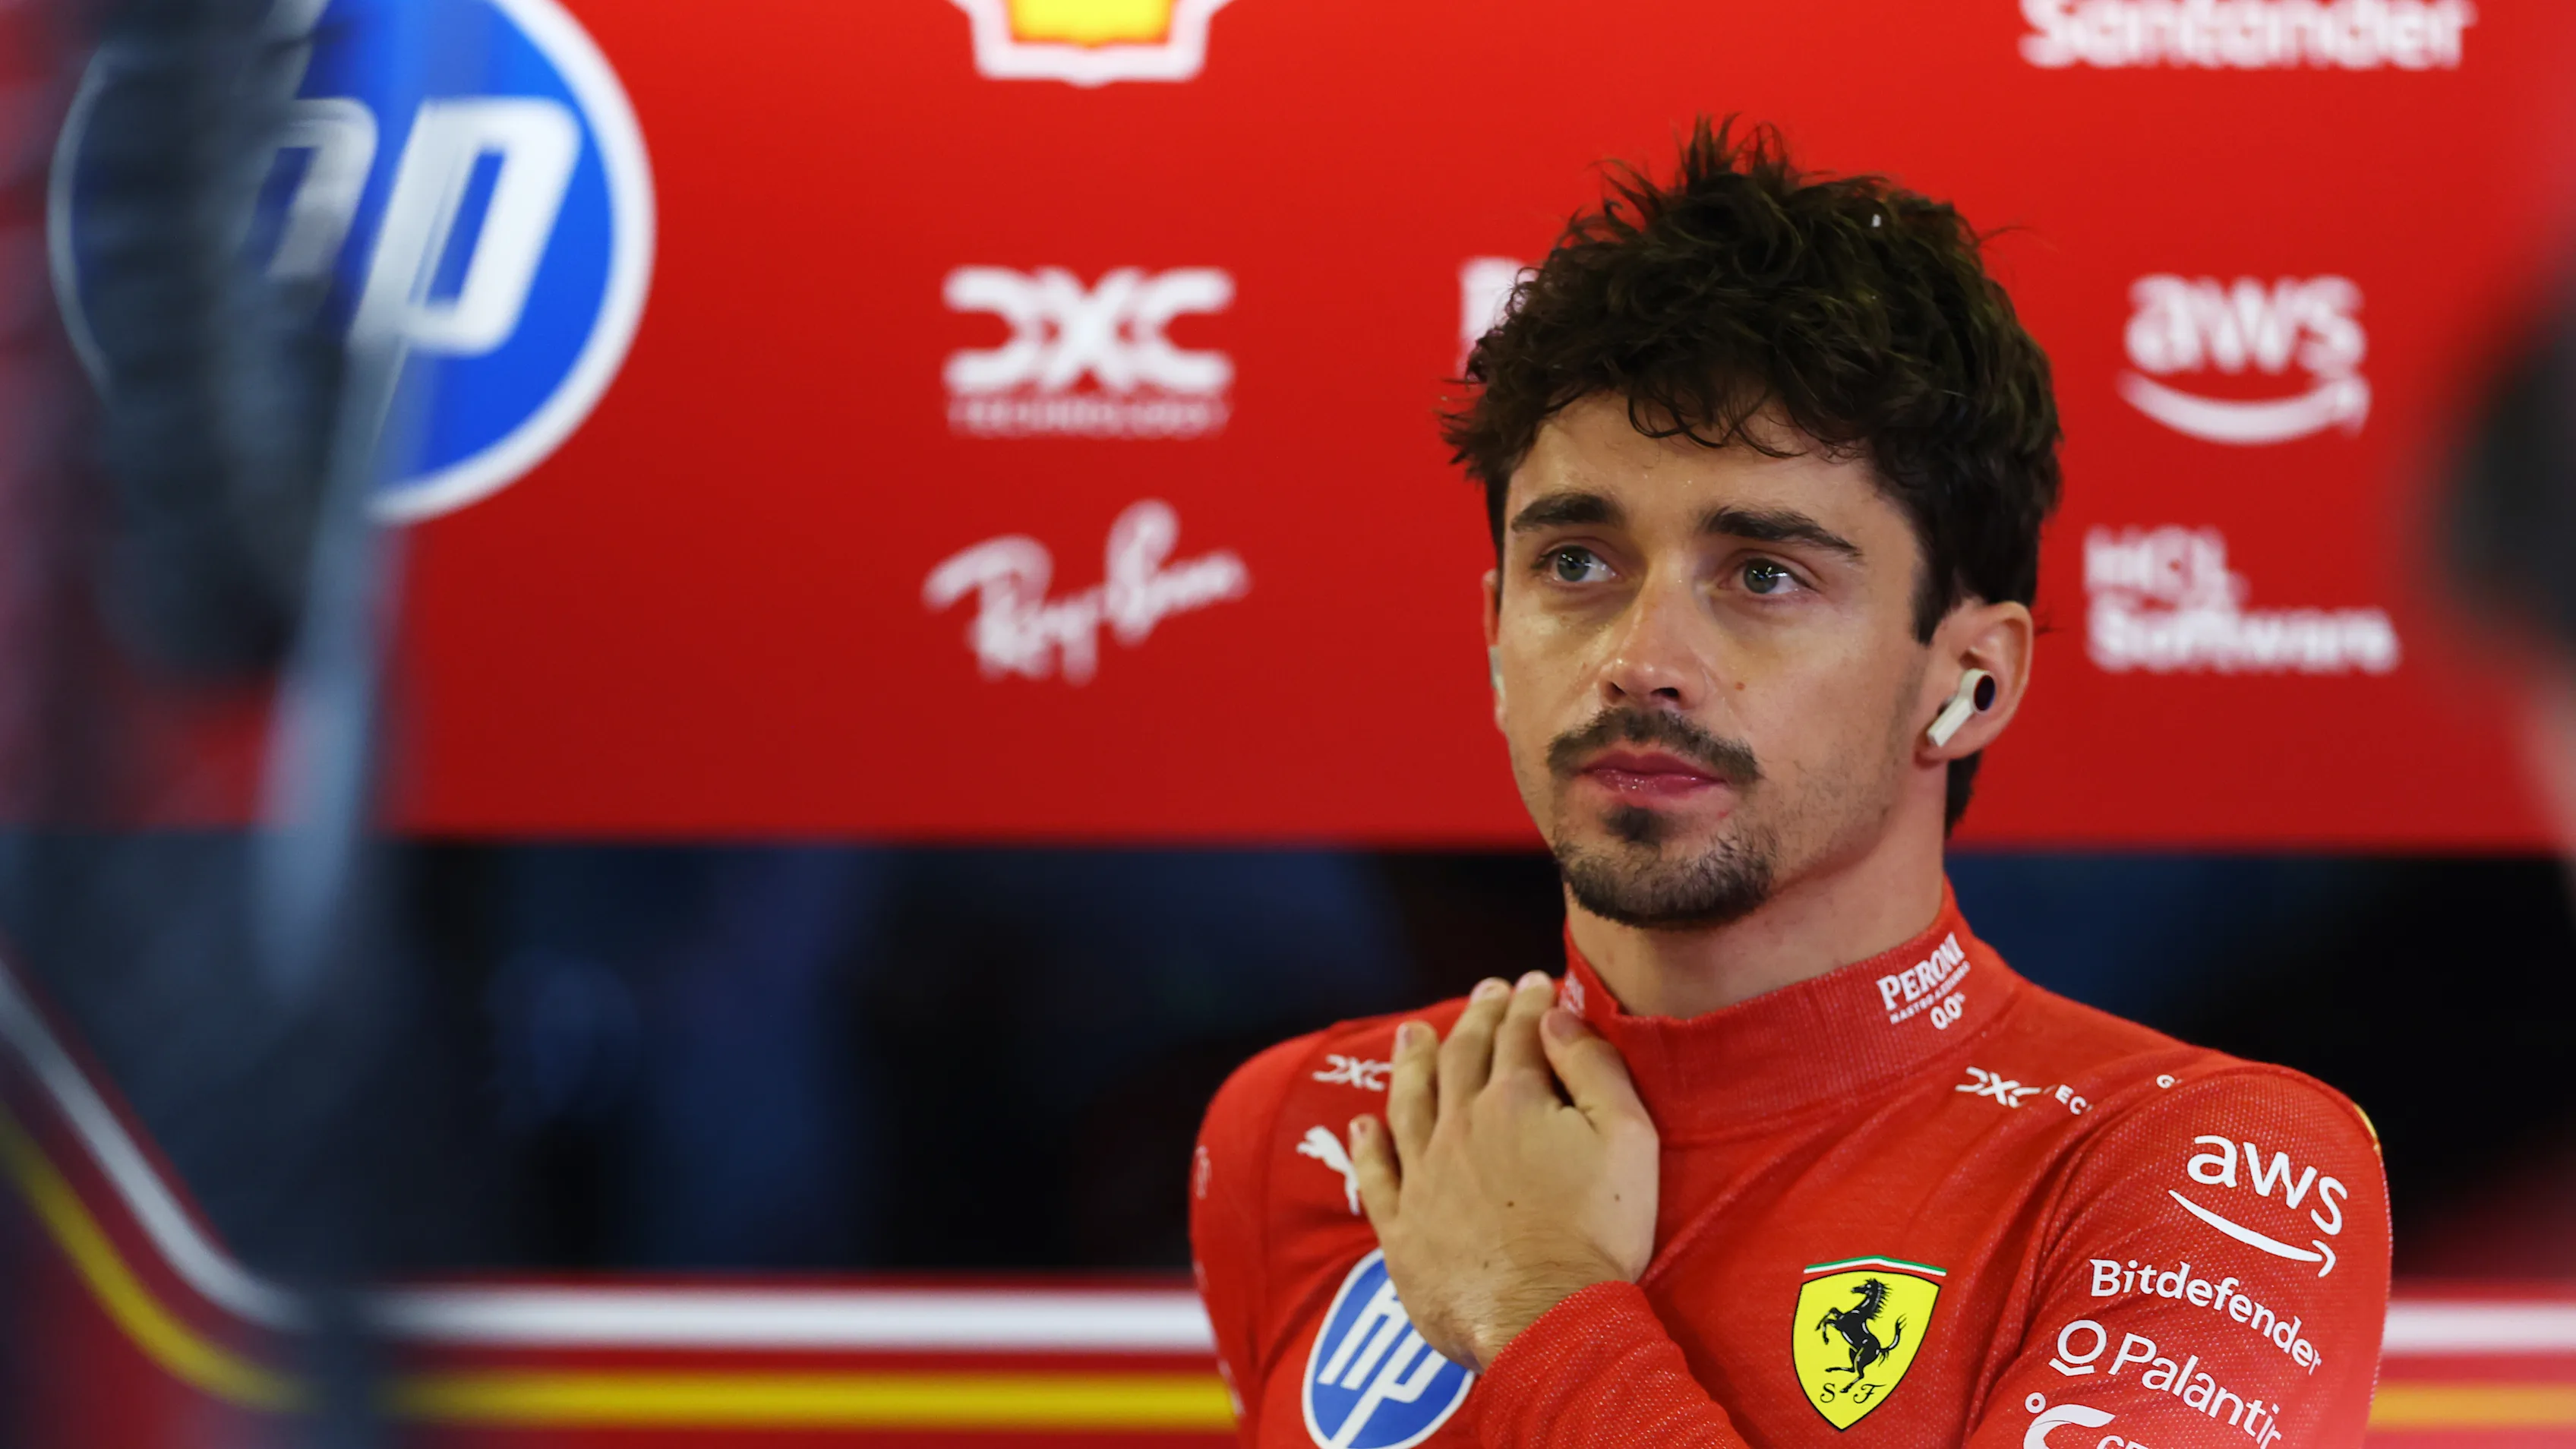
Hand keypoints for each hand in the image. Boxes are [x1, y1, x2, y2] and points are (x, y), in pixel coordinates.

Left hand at [1347, 971, 1658, 1372]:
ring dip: (1411, 1060)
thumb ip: (1594, 1070)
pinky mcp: (1401, 1228)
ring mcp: (1424, 1176)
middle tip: (1487, 991)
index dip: (1530, 1004)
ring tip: (1412, 1032)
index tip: (1535, 983)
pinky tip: (1361, 1124)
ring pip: (1409, 1101)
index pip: (1520, 1035)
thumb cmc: (1598, 1232)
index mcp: (1514, 1101)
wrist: (1546, 1321)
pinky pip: (1376, 1174)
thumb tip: (1554, 1018)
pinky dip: (1367, 1144)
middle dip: (1477, 1017)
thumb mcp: (1627, 1139)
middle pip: (1461, 1056)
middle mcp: (1459, 1126)